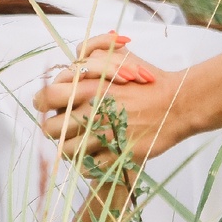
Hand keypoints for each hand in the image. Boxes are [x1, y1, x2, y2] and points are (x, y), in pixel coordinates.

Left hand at [35, 33, 194, 166]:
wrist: (178, 104)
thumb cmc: (149, 81)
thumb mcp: (121, 57)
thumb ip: (93, 53)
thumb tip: (73, 59)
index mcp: (89, 88)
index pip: (46, 98)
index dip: (43, 102)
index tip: (49, 106)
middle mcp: (92, 112)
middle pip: (50, 129)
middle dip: (55, 128)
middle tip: (66, 127)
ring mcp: (103, 136)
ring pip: (66, 151)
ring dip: (70, 147)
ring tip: (81, 143)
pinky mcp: (116, 156)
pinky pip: (87, 168)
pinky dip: (87, 165)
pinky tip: (96, 156)